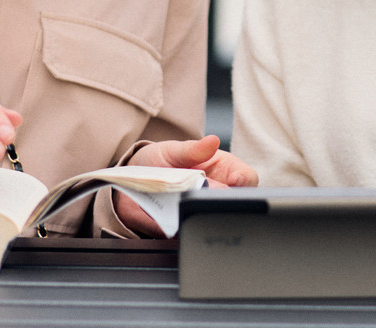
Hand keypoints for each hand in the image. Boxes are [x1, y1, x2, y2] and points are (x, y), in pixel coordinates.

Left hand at [115, 135, 259, 236]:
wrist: (128, 183)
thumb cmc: (156, 162)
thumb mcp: (173, 150)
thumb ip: (193, 149)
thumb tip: (213, 141)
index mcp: (221, 170)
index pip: (246, 178)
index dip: (243, 181)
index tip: (233, 180)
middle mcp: (215, 193)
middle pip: (231, 201)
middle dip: (217, 196)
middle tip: (199, 189)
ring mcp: (199, 212)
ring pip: (212, 220)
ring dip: (198, 212)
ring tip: (180, 202)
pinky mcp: (181, 229)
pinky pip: (187, 234)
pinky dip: (180, 228)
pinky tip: (170, 217)